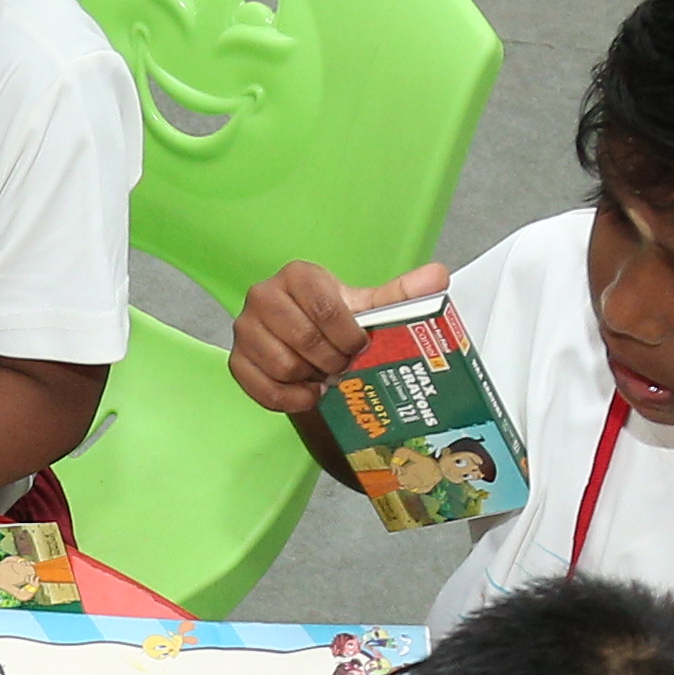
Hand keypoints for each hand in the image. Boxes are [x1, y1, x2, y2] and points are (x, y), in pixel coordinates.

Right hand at [230, 260, 435, 425]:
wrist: (307, 344)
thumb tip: (437, 276)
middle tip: (344, 365)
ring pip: (283, 365)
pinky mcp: (236, 360)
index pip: (326, 308)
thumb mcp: (367, 308)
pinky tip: (309, 394)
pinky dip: (290, 398)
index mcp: (298, 276)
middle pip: (304, 339)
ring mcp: (245, 329)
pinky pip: (261, 388)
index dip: (348, 336)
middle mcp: (264, 296)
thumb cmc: (335, 323)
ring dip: (312, 379)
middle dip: (332, 360)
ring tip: (325, 376)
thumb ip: (402, 294)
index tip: (360, 347)